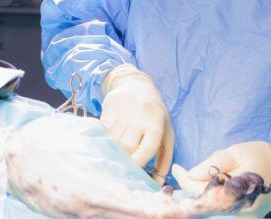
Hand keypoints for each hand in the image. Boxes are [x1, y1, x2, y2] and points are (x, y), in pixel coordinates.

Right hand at [100, 65, 174, 181]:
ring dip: (114, 150)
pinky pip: (104, 131)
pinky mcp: (109, 109)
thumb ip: (163, 160)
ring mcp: (123, 112)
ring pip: (113, 141)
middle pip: (127, 147)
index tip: (133, 172)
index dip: (139, 163)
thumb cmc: (156, 116)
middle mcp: (139, 118)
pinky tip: (109, 140)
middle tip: (123, 167)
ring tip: (116, 153)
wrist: (137, 86)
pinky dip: (106, 139)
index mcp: (156, 125)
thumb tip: (155, 185)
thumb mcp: (166, 134)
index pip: (147, 148)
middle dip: (124, 159)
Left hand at [172, 141, 270, 216]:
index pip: (201, 190)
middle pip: (205, 201)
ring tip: (191, 177)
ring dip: (199, 193)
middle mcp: (239, 210)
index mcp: (236, 192)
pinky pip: (221, 206)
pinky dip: (211, 196)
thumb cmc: (262, 157)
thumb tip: (191, 174)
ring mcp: (242, 215)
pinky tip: (207, 184)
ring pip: (212, 205)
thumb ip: (213, 164)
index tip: (176, 168)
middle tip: (180, 171)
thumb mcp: (236, 152)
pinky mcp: (244, 215)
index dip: (184, 179)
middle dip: (189, 188)